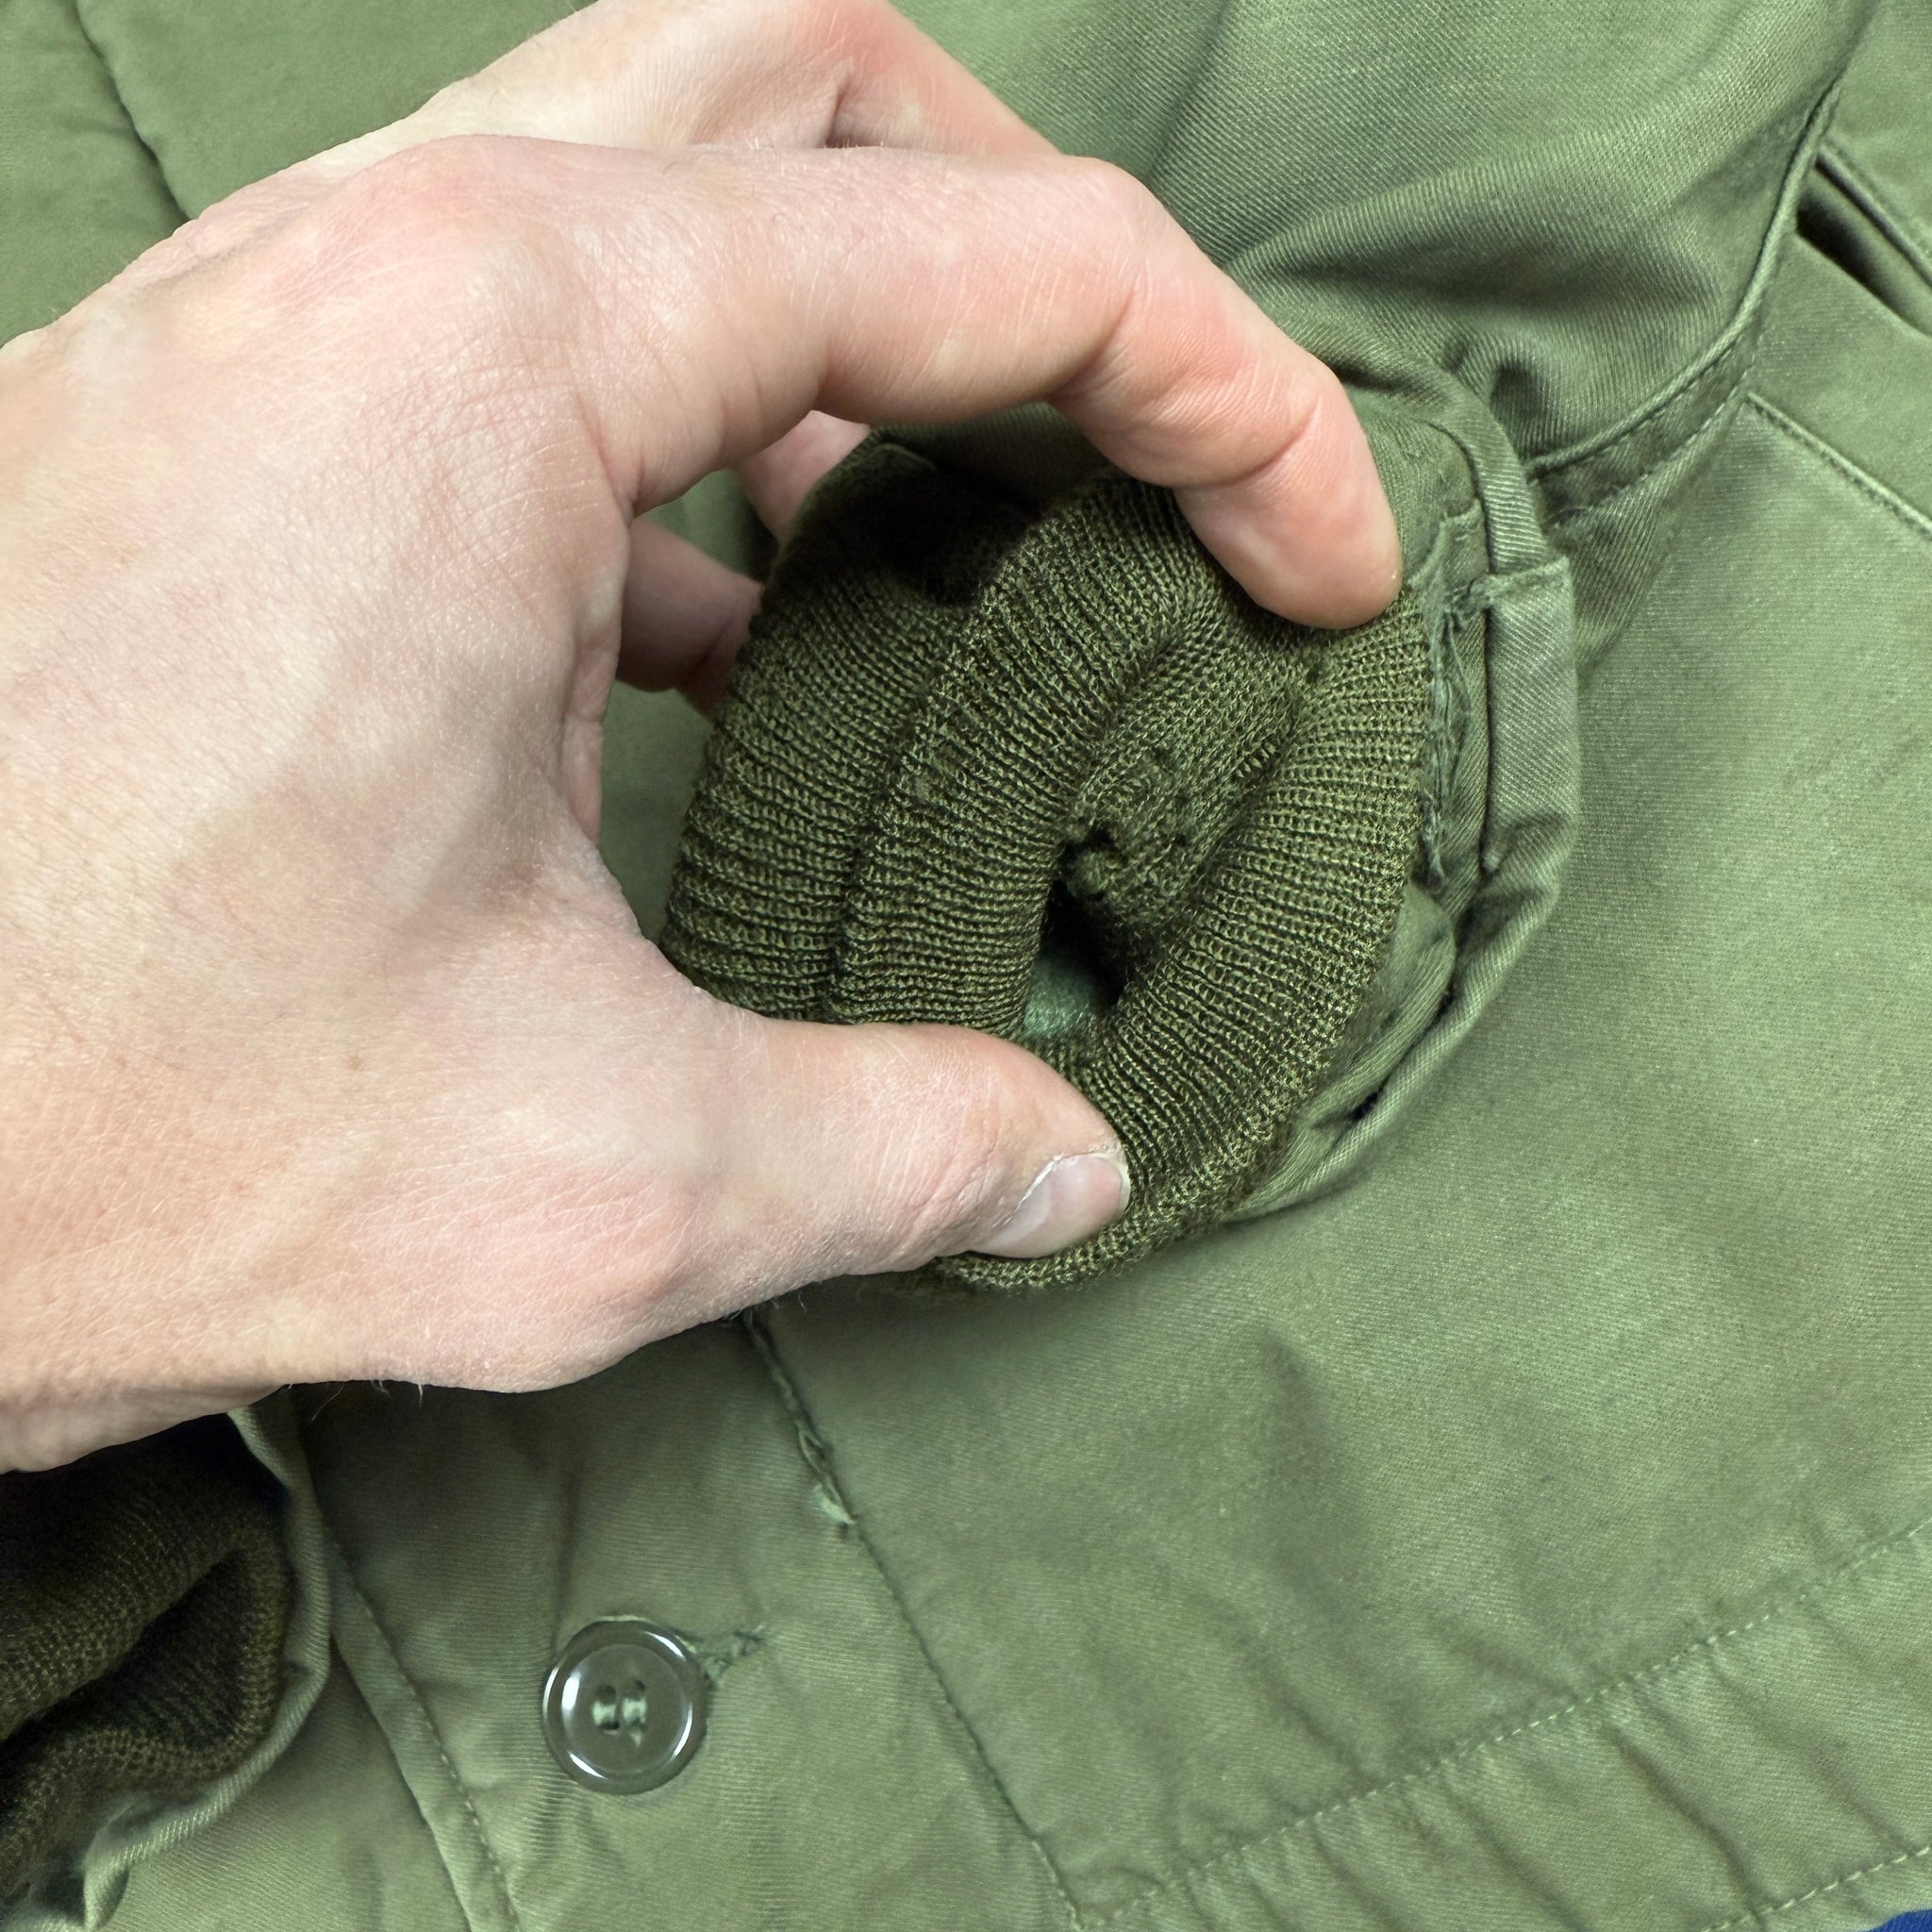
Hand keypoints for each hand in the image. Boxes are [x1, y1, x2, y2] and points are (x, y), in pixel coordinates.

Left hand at [0, 0, 1399, 1469]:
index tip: (1316, 562)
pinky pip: (520, 323)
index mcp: (489, 356)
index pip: (989, 258)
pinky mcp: (223, 430)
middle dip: (1034, 241)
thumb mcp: (578, 1182)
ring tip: (960, 543)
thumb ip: (888, 1150)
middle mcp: (368, 266)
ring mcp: (273, 327)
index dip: (1227, 403)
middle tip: (1142, 444)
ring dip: (857, 324)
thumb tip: (1065, 1161)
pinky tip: (724, 636)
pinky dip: (690, 431)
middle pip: (812, 85)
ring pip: (653, 166)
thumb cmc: (72, 1131)